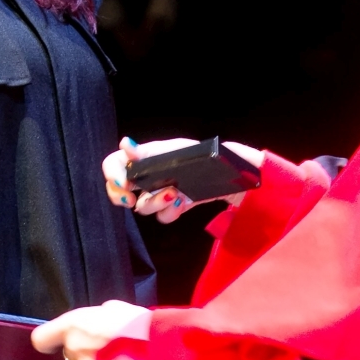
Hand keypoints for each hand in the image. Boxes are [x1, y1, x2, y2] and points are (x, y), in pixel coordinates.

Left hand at [32, 301, 151, 359]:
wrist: (156, 350)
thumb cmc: (135, 324)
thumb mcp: (116, 308)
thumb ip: (100, 314)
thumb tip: (102, 317)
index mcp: (73, 326)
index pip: (41, 339)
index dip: (49, 339)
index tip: (58, 338)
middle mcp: (74, 349)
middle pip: (68, 351)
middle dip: (83, 347)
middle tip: (105, 340)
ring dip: (96, 359)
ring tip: (119, 353)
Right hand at [101, 136, 264, 223]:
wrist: (246, 178)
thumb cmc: (223, 158)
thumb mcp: (191, 151)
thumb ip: (156, 151)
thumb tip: (127, 145)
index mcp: (156, 152)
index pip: (120, 159)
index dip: (113, 172)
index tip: (124, 185)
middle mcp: (157, 170)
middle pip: (120, 184)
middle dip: (120, 194)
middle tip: (131, 200)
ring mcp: (166, 188)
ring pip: (142, 203)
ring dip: (153, 203)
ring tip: (174, 196)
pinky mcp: (179, 204)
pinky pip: (163, 215)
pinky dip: (169, 213)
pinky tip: (183, 205)